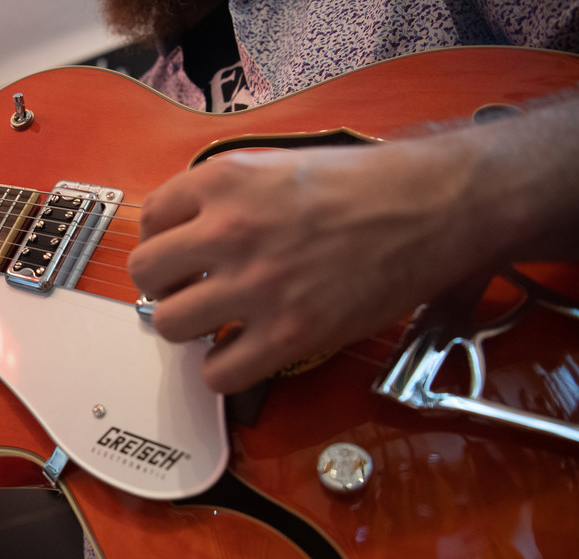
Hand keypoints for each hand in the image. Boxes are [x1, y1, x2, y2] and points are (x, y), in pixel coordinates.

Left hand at [128, 141, 493, 393]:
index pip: (148, 218)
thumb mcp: (277, 164)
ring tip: (216, 322)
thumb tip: (185, 230)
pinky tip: (243, 351)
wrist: (433, 205)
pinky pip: (217, 373)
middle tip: (190, 290)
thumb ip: (225, 195)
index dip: (162, 240)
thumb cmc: (365, 183)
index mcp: (224, 181)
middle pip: (145, 274)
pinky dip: (223, 369)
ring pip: (169, 325)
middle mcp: (229, 231)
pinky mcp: (289, 333)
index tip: (179, 255)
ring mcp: (257, 285)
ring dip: (188, 328)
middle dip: (164, 285)